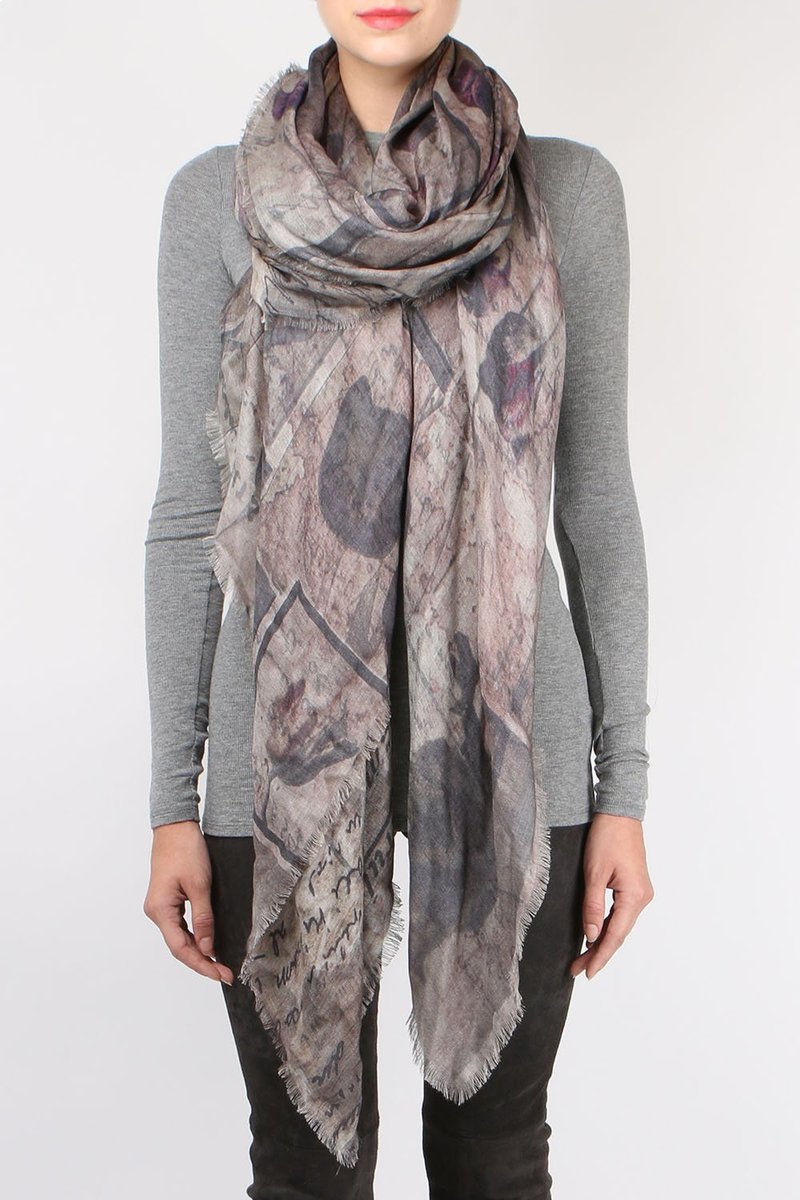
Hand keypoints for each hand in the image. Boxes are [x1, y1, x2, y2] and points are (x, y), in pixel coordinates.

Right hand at [143, 820, 234, 985]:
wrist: (176, 826)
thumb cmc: (186, 849)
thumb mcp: (200, 885)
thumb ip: (204, 919)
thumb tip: (207, 948)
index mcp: (160, 910)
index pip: (181, 948)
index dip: (202, 965)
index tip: (221, 975)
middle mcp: (156, 912)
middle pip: (179, 946)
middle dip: (203, 961)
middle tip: (226, 973)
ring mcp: (161, 907)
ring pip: (180, 937)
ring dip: (199, 951)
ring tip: (220, 964)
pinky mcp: (168, 900)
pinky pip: (181, 925)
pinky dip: (195, 936)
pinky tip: (208, 943)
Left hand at [570, 813, 654, 979]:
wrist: (619, 811)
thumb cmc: (606, 837)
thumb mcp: (594, 872)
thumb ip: (592, 906)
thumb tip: (590, 936)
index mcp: (634, 896)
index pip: (615, 935)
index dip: (600, 956)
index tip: (586, 973)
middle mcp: (642, 898)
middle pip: (618, 934)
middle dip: (598, 952)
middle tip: (577, 970)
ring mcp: (640, 893)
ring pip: (619, 925)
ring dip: (602, 940)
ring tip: (582, 957)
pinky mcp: (634, 886)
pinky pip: (620, 913)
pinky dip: (607, 926)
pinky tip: (595, 935)